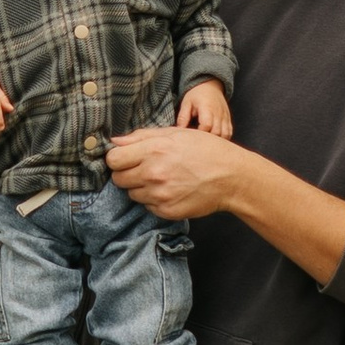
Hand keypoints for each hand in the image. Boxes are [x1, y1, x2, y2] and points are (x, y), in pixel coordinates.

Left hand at [105, 122, 245, 220]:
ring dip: (141, 187)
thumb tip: (115, 141)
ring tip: (163, 179)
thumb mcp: (176, 133)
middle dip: (127, 173)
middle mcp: (153, 173)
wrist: (231, 177)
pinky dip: (154, 200)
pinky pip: (147, 206)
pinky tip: (171, 190)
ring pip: (132, 194)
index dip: (117, 159)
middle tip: (144, 169)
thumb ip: (142, 137)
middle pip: (118, 179)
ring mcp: (159, 195)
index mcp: (153, 150)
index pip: (113, 159)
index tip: (125, 158)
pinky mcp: (166, 211)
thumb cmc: (206, 150)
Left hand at [178, 79, 232, 137]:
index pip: (206, 125)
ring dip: (216, 140)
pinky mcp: (228, 119)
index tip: (193, 136)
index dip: (200, 133)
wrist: (210, 86)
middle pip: (217, 132)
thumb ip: (183, 117)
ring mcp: (225, 116)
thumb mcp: (187, 103)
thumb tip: (179, 130)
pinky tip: (215, 140)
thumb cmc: (197, 94)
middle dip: (207, 139)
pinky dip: (223, 138)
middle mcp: (218, 113)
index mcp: (207, 108)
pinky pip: (229, 132)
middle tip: (198, 141)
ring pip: (225, 134)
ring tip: (206, 141)